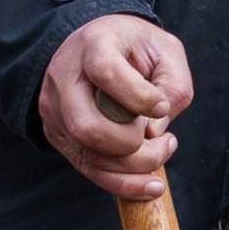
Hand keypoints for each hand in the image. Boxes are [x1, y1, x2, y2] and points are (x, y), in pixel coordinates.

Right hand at [39, 13, 191, 201]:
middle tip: (166, 140)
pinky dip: (121, 182)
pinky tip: (149, 185)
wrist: (95, 47)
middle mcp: (64, 76)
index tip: (162, 107)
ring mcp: (55, 108)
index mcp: (93, 44)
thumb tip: (154, 132)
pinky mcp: (56, 133)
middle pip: (87, 125)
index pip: (106, 73)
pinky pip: (87, 168)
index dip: (138, 97)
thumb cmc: (135, 48)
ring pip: (88, 153)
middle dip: (133, 145)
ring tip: (162, 153)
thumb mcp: (165, 50)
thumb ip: (173, 85)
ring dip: (133, 166)